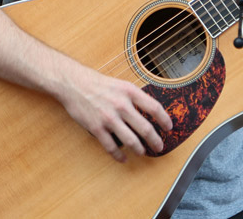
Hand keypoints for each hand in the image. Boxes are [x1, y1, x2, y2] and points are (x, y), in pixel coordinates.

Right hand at [57, 65, 172, 162]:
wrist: (74, 83)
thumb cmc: (98, 83)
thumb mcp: (120, 84)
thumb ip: (134, 97)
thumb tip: (149, 110)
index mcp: (130, 92)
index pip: (154, 108)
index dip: (164, 119)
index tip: (169, 127)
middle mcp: (122, 105)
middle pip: (145, 128)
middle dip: (155, 140)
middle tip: (159, 146)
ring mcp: (109, 118)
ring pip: (130, 141)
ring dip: (139, 149)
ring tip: (142, 152)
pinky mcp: (97, 128)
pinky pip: (111, 147)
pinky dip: (119, 156)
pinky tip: (123, 158)